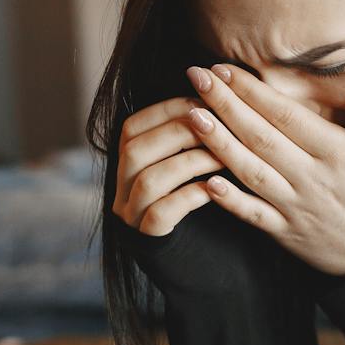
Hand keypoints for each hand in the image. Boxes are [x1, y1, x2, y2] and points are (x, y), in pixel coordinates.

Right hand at [110, 94, 221, 235]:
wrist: (207, 259)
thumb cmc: (204, 198)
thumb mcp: (192, 160)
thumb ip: (192, 131)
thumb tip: (213, 86)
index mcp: (125, 162)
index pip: (134, 125)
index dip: (170, 109)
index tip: (207, 102)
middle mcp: (119, 188)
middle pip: (135, 149)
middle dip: (181, 132)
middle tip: (220, 125)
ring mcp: (130, 216)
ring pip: (148, 180)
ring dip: (190, 162)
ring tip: (224, 155)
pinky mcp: (147, 242)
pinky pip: (160, 214)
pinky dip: (191, 196)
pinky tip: (217, 188)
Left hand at [181, 63, 344, 275]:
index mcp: (338, 154)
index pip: (287, 115)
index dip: (253, 90)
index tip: (225, 69)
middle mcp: (312, 178)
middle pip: (260, 135)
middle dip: (225, 104)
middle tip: (196, 77)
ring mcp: (296, 207)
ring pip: (250, 170)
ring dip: (218, 143)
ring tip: (190, 116)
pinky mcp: (286, 233)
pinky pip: (253, 214)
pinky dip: (229, 200)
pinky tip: (205, 181)